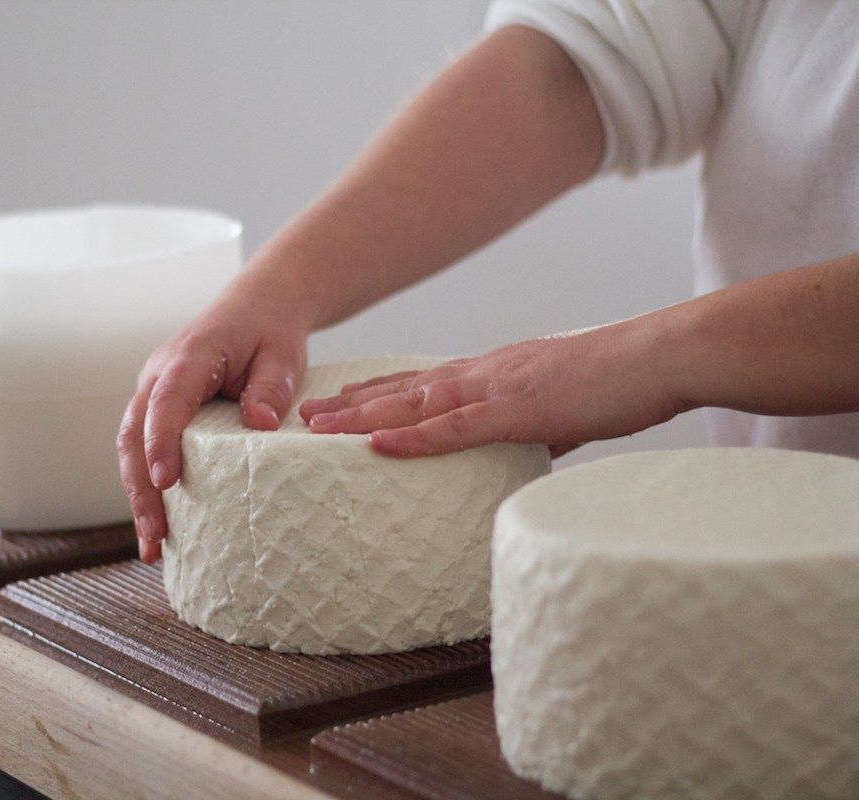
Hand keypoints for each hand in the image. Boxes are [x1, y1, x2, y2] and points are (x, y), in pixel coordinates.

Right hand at [118, 274, 310, 562]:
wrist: (259, 308)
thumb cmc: (270, 330)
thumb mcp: (283, 353)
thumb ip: (271, 386)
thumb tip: (258, 423)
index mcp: (189, 355)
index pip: (167, 400)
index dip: (161, 440)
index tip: (166, 480)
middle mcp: (159, 373)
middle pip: (134, 432)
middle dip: (140, 487)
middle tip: (155, 535)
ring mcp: (154, 391)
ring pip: (131, 446)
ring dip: (138, 495)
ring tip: (152, 547)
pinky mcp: (160, 408)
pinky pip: (144, 448)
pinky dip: (147, 486)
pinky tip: (160, 526)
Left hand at [299, 318, 685, 456]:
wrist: (662, 356)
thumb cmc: (620, 383)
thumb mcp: (564, 408)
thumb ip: (531, 428)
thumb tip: (518, 451)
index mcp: (494, 372)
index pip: (422, 382)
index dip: (377, 393)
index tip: (339, 402)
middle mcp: (484, 373)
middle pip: (404, 390)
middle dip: (351, 405)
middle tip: (304, 415)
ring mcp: (498, 388)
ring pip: (415, 405)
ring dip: (362, 418)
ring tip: (317, 428)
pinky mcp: (520, 409)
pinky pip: (457, 427)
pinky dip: (414, 437)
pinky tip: (378, 445)